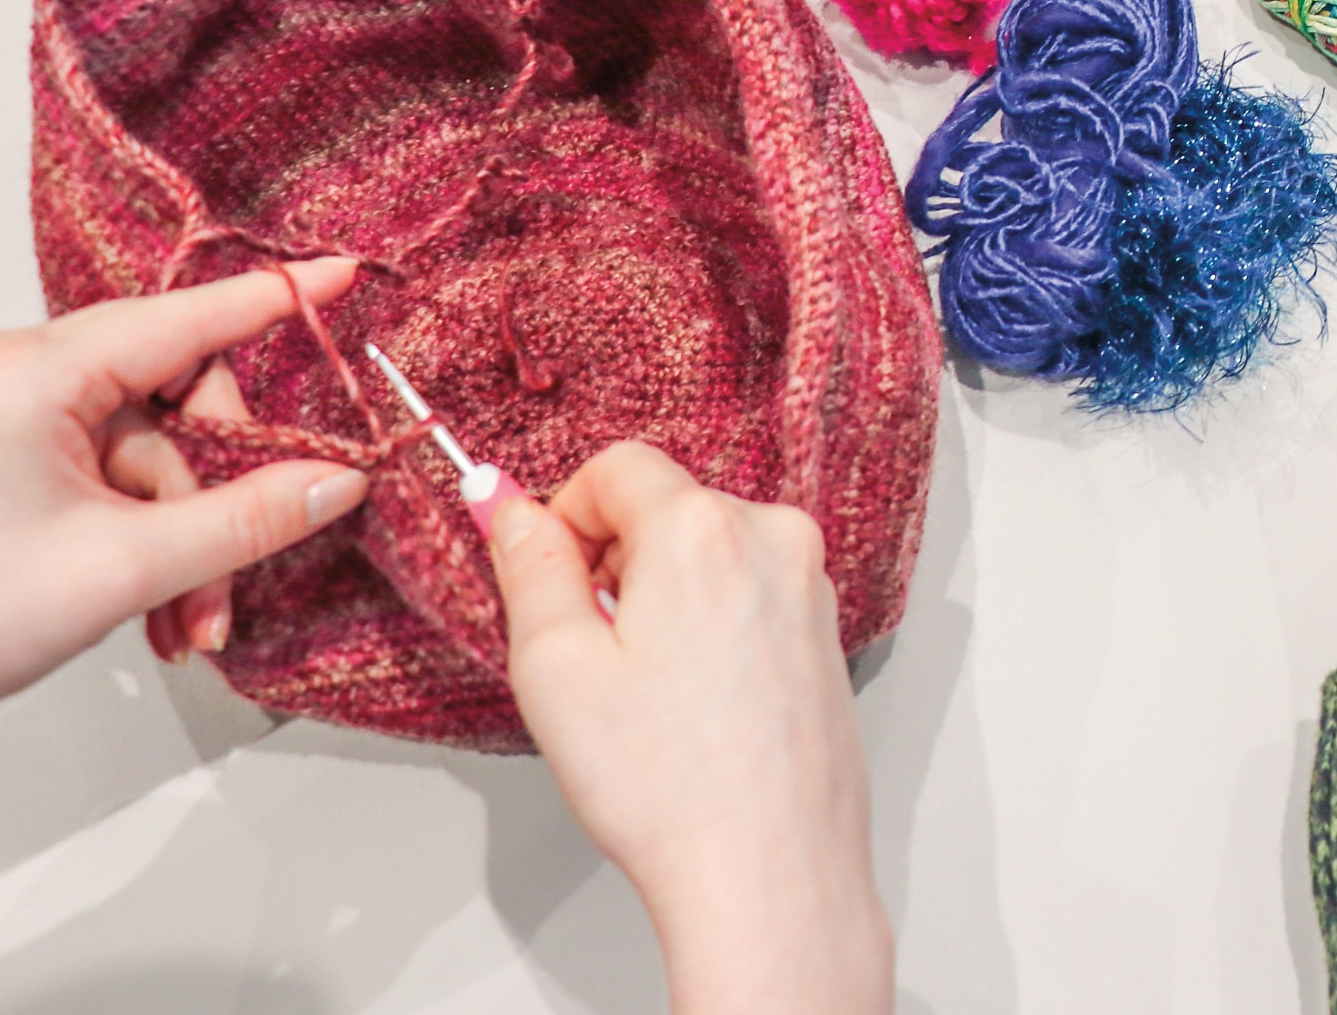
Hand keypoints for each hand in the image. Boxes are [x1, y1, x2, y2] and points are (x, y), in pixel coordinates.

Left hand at [0, 260, 370, 719]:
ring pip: (142, 458)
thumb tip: (336, 481)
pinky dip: (136, 541)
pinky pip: (101, 480)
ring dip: (177, 541)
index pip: (186, 319)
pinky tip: (148, 610)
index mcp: (33, 375)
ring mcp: (0, 420)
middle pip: (172, 402)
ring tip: (180, 626)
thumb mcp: (118, 574)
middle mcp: (12, 378)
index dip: (274, 301)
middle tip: (228, 581)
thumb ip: (244, 521)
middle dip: (214, 497)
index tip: (344, 275)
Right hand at [490, 445, 891, 1014]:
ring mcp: (810, 582)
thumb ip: (530, 566)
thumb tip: (510, 507)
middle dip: (617, 559)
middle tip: (596, 652)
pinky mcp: (826, 628)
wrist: (770, 869)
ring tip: (650, 689)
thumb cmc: (668, 785)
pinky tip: (695, 702)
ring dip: (665, 592)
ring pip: (709, 549)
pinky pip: (749, 590)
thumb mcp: (556, 666)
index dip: (567, 515)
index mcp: (702, 528)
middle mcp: (772, 536)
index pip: (617, 467)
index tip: (550, 577)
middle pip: (667, 505)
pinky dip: (711, 621)